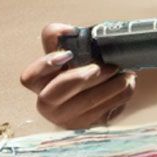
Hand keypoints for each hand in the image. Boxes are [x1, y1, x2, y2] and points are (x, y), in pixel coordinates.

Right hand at [18, 23, 135, 130]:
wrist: (109, 89)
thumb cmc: (88, 64)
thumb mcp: (77, 49)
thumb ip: (68, 38)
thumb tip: (68, 31)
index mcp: (41, 82)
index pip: (29, 77)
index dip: (45, 65)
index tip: (67, 54)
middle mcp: (48, 103)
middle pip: (54, 93)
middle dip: (80, 78)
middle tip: (101, 67)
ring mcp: (66, 118)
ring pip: (86, 102)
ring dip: (111, 84)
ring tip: (125, 74)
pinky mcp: (87, 126)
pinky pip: (106, 109)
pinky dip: (122, 93)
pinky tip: (128, 84)